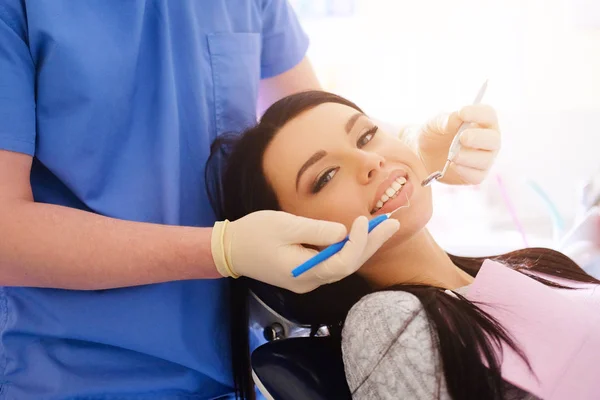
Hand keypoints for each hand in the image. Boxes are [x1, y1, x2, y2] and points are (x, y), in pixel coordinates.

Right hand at [211, 211, 399, 292]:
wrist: (229, 249)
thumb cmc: (254, 234)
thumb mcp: (285, 227)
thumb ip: (316, 231)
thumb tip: (343, 233)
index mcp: (304, 272)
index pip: (342, 262)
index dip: (357, 242)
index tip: (362, 220)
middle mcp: (310, 281)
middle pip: (348, 265)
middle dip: (371, 244)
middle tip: (393, 223)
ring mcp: (307, 279)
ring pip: (342, 264)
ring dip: (363, 245)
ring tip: (384, 227)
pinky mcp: (304, 271)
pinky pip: (332, 262)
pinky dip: (348, 248)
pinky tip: (359, 235)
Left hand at [416, 104, 500, 184]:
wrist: (424, 154)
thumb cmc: (435, 134)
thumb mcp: (434, 124)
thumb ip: (445, 120)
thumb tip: (457, 117)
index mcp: (481, 121)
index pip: (488, 114)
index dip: (478, 113)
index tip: (462, 113)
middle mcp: (488, 140)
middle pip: (494, 139)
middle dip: (479, 138)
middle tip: (462, 138)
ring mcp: (484, 159)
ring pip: (486, 160)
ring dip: (468, 157)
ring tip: (452, 155)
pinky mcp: (476, 175)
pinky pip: (477, 176)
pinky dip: (464, 171)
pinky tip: (452, 166)